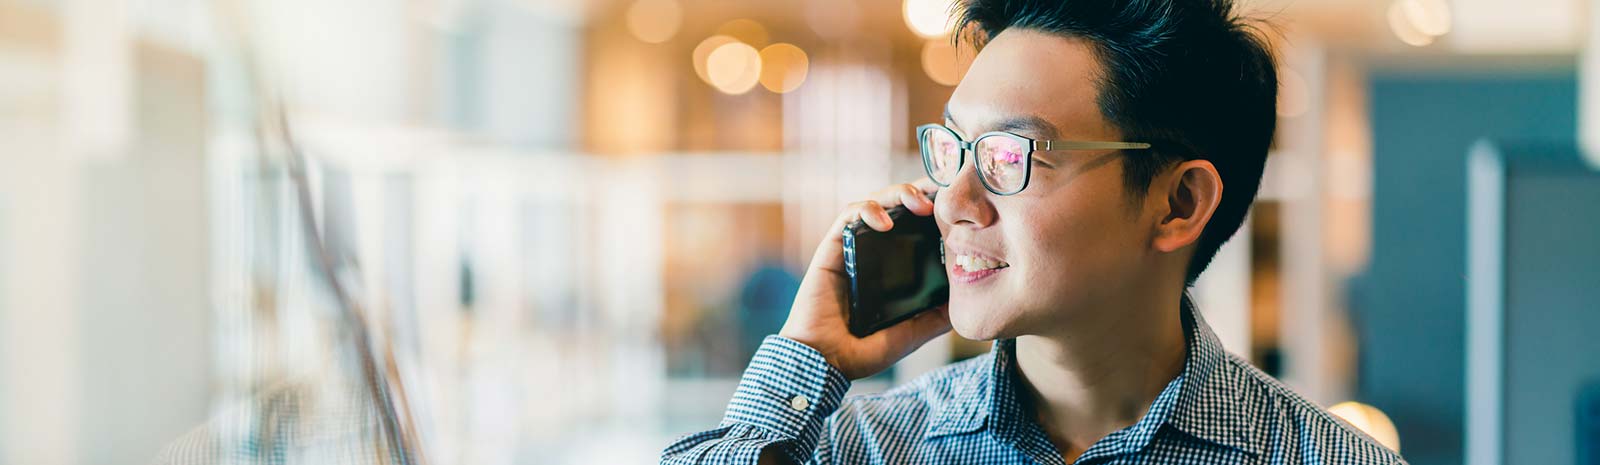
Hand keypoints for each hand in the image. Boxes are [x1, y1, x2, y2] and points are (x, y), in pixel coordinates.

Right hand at [778, 179, 951, 379]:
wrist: (824, 362)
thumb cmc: (861, 352)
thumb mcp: (910, 334)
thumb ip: (935, 318)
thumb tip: (965, 303)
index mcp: (891, 268)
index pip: (915, 227)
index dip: (934, 209)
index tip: (956, 204)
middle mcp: (873, 252)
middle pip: (897, 207)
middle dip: (921, 191)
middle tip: (943, 192)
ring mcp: (852, 247)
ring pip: (875, 202)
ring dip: (898, 194)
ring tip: (920, 203)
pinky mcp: (831, 247)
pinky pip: (848, 215)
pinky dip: (867, 210)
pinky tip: (885, 222)